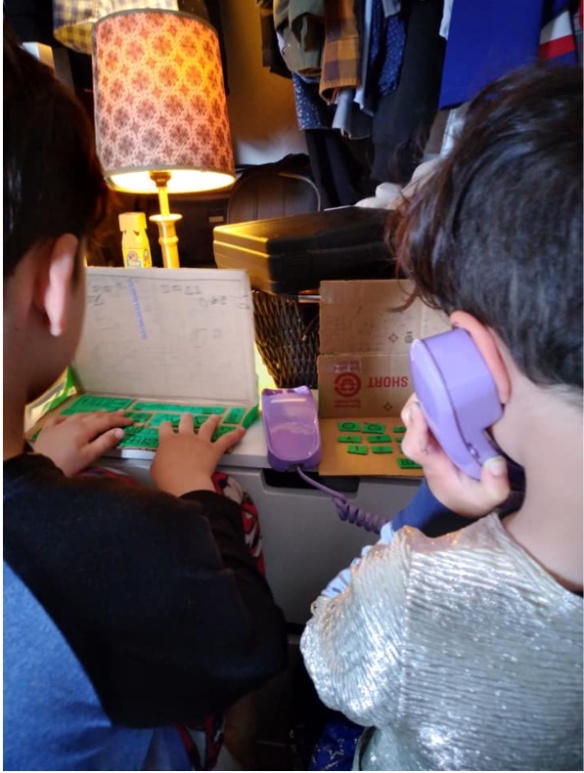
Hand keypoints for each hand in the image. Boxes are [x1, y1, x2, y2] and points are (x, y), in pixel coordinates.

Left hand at [35, 410, 133, 476]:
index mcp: (85, 428)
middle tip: (123, 412)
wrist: (39, 468)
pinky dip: (69, 417)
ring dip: (93, 414)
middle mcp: (73, 422)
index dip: (120, 420)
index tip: (132, 420)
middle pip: (95, 416)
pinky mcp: (48, 429)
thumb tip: (120, 431)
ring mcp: (60, 424)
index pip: (106, 421)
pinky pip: (60, 418)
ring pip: (80, 415)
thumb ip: (105, 442)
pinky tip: (70, 418)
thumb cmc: (67, 464)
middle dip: (110, 414)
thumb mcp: (89, 456)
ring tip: (103, 412)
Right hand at [151, 413, 244, 496]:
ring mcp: (201, 441)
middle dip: (187, 418)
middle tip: (187, 416)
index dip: (166, 426)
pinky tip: (242, 429)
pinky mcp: (214, 449)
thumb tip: (164, 458)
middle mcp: (185, 437)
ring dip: (212, 420)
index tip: (166, 425)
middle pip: (186, 422)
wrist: (185, 483)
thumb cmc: (166, 479)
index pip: (165, 428)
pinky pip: (227, 439)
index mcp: (168, 441)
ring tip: (215, 417)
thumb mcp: (155, 468)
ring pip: (208, 426)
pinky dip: (235, 434)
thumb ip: (160, 459)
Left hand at [400, 394, 509, 516]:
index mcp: (433, 460)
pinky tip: (456, 382)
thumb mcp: (486, 497)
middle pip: (410, 418)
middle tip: (440, 385)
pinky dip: (439, 392)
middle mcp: (428, 442)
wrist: (463, 496)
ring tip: (449, 380)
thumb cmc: (470, 495)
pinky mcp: (442, 423)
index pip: (414, 445)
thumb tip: (496, 464)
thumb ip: (494, 486)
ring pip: (419, 407)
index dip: (415, 428)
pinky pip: (433, 404)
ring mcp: (433, 431)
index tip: (420, 411)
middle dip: (419, 402)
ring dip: (429, 393)